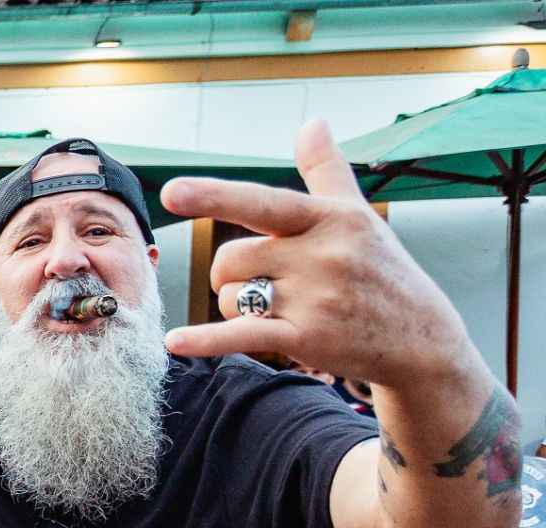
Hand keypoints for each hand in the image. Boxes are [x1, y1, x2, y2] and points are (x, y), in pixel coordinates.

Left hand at [161, 120, 471, 388]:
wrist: (421, 340)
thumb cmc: (382, 271)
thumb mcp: (358, 216)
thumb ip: (326, 171)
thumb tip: (313, 122)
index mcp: (331, 219)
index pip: (263, 203)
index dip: (215, 196)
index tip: (172, 191)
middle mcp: (323, 255)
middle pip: (231, 259)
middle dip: (230, 274)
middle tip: (259, 283)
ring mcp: (315, 298)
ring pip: (232, 297)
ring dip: (236, 308)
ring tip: (276, 310)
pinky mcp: (307, 338)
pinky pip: (240, 335)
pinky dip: (205, 340)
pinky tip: (177, 341)